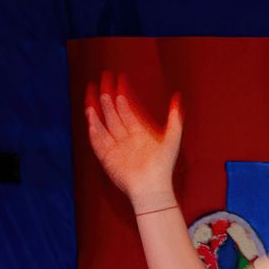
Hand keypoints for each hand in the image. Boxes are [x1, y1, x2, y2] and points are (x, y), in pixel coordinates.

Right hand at [83, 73, 182, 208]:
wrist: (152, 187)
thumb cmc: (163, 166)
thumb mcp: (172, 138)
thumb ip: (174, 118)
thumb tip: (177, 98)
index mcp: (139, 134)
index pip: (128, 110)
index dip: (123, 95)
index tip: (118, 80)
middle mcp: (126, 139)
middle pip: (114, 114)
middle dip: (108, 98)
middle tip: (103, 82)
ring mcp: (116, 148)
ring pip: (103, 126)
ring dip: (98, 112)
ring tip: (92, 97)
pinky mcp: (107, 158)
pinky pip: (98, 142)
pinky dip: (94, 131)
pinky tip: (91, 118)